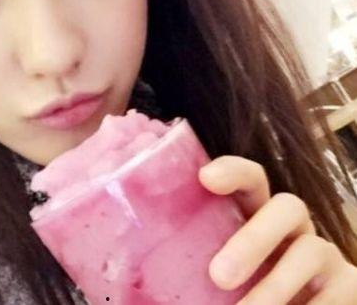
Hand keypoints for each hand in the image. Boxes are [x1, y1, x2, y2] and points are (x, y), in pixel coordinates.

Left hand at [198, 155, 356, 303]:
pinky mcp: (348, 284)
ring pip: (311, 249)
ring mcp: (322, 252)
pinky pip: (339, 291)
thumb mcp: (210, 273)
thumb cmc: (240, 287)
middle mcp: (291, 226)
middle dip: (254, 238)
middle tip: (219, 275)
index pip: (250, 179)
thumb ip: (184, 264)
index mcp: (255, 214)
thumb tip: (128, 273)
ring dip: (276, 285)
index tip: (205, 177)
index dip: (232, 170)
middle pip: (286, 206)